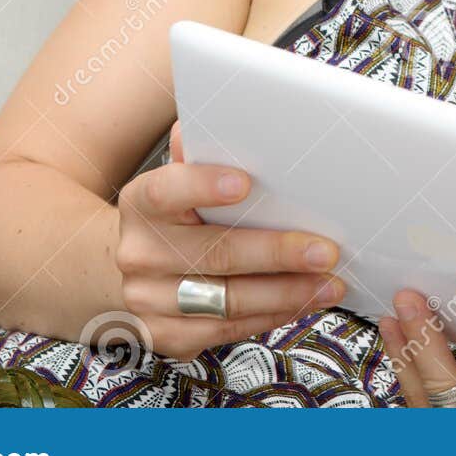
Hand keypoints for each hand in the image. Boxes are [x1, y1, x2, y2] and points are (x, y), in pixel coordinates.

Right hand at [111, 120, 348, 360]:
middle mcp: (139, 254)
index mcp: (141, 204)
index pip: (167, 190)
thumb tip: (225, 120)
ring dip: (287, 292)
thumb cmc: (174, 215)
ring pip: (227, 301)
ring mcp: (149, 301)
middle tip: (326, 250)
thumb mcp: (177, 181)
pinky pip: (228, 330)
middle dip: (276, 253)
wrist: (125, 271)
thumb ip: (200, 153)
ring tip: (330, 281)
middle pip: (214, 254)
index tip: (245, 182)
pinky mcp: (168, 336)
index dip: (203, 185)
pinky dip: (273, 315)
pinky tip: (305, 301)